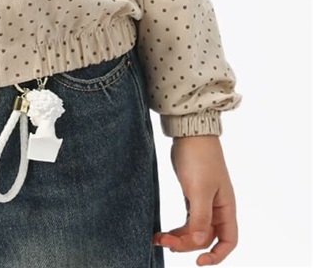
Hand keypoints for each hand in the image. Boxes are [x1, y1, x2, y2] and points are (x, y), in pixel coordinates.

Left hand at [153, 135, 237, 264]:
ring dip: (179, 238)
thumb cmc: (199, 158)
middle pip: (206, 237)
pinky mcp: (192, 194)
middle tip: (165, 243)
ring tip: (159, 239)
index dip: (217, 255)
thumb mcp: (199, 189)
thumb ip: (201, 217)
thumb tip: (200, 242)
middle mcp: (218, 207)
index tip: (198, 261)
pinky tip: (163, 232)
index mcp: (226, 207)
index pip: (228, 240)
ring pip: (195, 230)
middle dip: (187, 244)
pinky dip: (177, 228)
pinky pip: (187, 220)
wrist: (190, 132)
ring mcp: (204, 201)